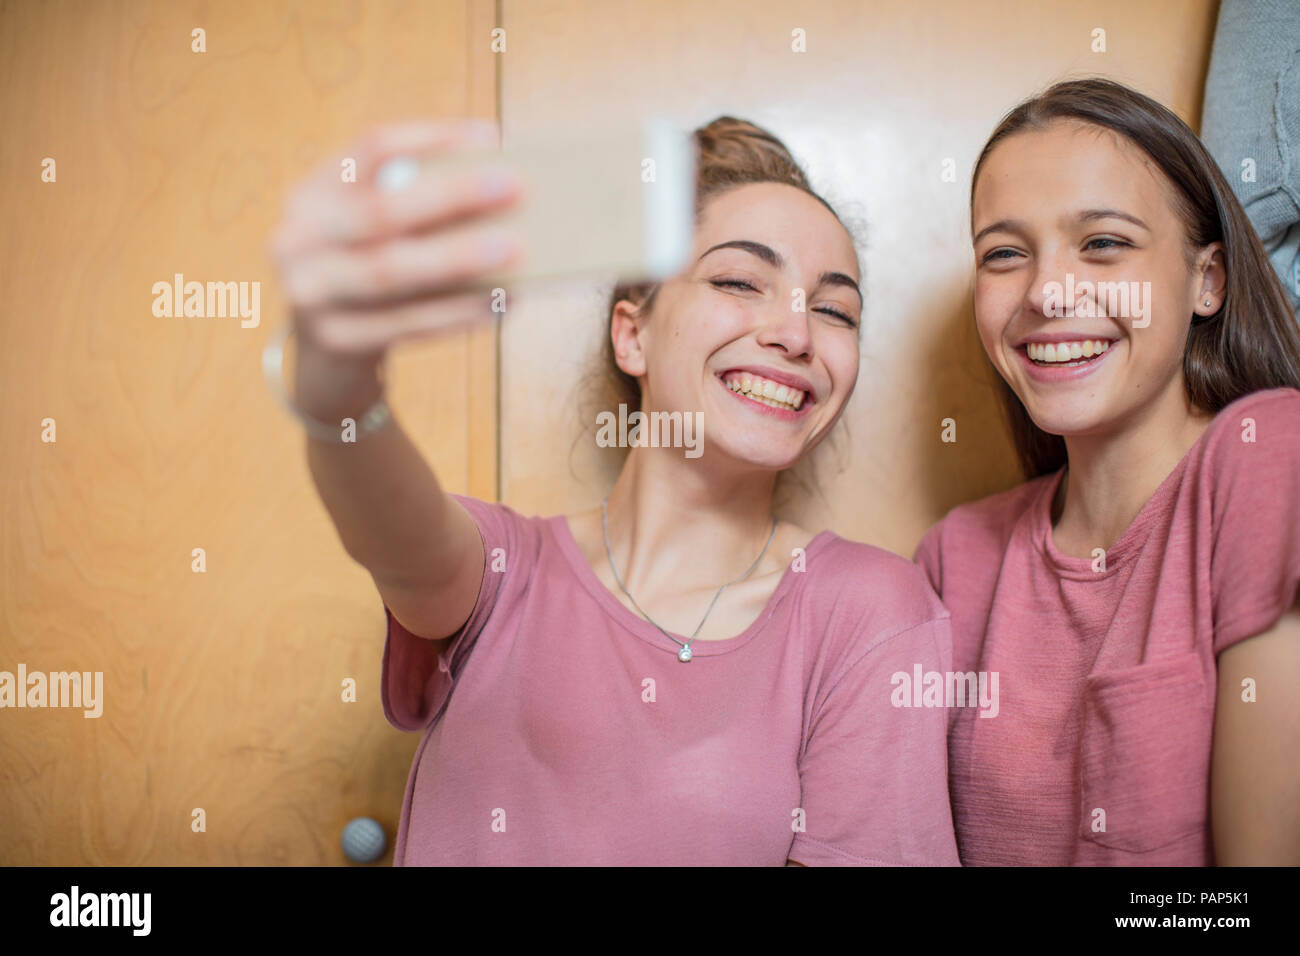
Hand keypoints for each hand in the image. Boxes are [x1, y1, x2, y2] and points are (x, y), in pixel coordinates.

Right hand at [267, 119, 524, 404]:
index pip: (371, 148)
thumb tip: (502, 190)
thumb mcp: (375, 235)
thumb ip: (418, 210)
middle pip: (380, 211)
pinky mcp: (336, 340)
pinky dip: (458, 312)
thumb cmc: (371, 274)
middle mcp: (298, 238)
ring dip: (459, 258)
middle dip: (452, 196)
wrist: (328, 356)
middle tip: (517, 187)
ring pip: (391, 271)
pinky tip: (499, 302)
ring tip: (518, 249)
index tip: (492, 138)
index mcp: (313, 194)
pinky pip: (407, 323)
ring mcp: (310, 293)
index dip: (432, 139)